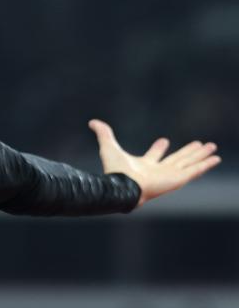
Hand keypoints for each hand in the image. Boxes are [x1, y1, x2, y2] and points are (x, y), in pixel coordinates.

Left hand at [88, 118, 221, 207]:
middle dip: (188, 152)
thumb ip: (103, 133)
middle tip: (199, 144)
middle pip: (178, 159)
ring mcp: (171, 176)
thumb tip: (93, 122)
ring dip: (201, 156)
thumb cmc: (115, 169)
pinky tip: (215, 159)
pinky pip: (196, 170)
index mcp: (145, 165)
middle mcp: (159, 171)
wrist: (124, 185)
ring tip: (212, 147)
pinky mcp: (179, 179)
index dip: (159, 148)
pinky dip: (206, 164)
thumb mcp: (109, 146)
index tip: (164, 140)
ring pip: (190, 163)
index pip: (155, 155)